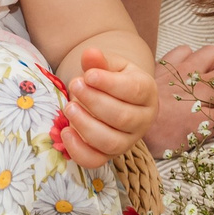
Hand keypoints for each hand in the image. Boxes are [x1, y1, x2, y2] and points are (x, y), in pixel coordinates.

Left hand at [57, 46, 155, 168]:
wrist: (115, 96)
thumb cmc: (112, 78)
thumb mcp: (109, 65)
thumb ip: (99, 61)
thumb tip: (90, 53)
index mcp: (147, 92)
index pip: (134, 91)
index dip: (108, 84)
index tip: (87, 75)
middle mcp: (143, 120)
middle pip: (123, 118)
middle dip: (94, 102)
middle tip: (74, 85)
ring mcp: (128, 140)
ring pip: (111, 142)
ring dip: (86, 125)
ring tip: (69, 107)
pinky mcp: (110, 155)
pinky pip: (95, 161)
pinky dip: (78, 150)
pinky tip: (66, 131)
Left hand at [146, 44, 213, 155]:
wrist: (130, 118)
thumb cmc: (167, 129)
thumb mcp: (201, 130)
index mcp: (207, 87)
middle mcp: (194, 70)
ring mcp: (176, 66)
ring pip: (198, 51)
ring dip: (203, 64)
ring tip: (198, 83)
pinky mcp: (160, 67)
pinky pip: (179, 52)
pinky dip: (184, 60)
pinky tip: (180, 76)